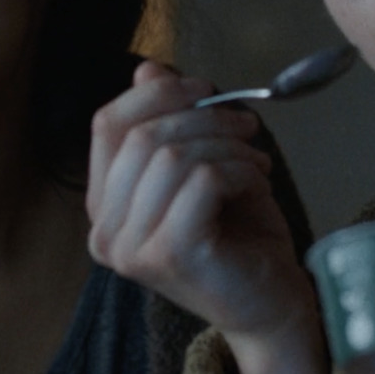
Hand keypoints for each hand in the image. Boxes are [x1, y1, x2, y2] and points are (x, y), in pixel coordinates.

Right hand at [87, 61, 328, 373]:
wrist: (270, 303)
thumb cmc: (237, 235)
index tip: (204, 90)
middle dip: (201, 117)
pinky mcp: (170, 253)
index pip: (107, 124)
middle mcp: (105, 232)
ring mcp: (132, 248)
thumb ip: (167, 123)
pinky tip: (258, 180)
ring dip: (225, 144)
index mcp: (104, 207)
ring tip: (256, 158)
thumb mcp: (199, 166)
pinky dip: (238, 168)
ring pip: (171, 155)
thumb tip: (148, 70)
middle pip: (140, 135)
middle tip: (245, 124)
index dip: (156, 94)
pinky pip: (201, 180)